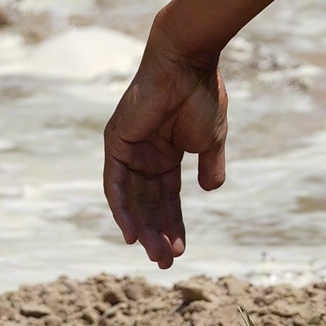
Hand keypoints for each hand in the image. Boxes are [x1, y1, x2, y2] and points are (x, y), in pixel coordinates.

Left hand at [102, 31, 226, 268]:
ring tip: (156, 255)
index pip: (167, 198)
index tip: (182, 251)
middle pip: (148, 204)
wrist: (187, 63)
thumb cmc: (202, 94)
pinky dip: (121, 210)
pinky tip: (132, 234)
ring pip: (131, 200)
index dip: (174, 224)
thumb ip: (210, 165)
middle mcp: (144, 155)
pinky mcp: (115, 143)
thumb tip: (210, 191)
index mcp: (166, 154)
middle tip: (166, 262)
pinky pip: (114, 185)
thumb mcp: (211, 139)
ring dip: (142, 229)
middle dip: (158, 233)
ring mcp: (128, 150)